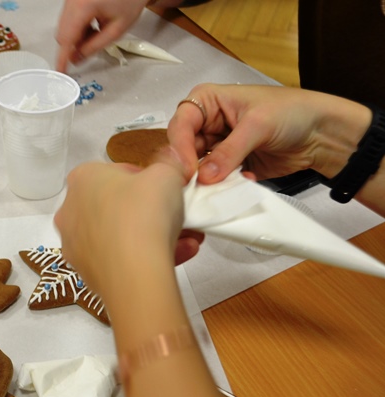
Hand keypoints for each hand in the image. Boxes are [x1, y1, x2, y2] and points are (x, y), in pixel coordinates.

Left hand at [53, 150, 198, 297]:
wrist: (134, 272)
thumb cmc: (144, 213)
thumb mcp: (167, 174)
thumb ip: (170, 163)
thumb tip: (172, 158)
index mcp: (83, 178)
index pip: (116, 172)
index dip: (146, 179)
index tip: (165, 189)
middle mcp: (71, 210)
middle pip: (117, 206)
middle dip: (150, 212)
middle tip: (177, 215)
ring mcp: (75, 243)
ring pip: (120, 235)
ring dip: (153, 235)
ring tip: (185, 239)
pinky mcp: (86, 271)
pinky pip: (119, 259)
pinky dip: (144, 257)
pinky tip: (175, 256)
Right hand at [55, 0, 149, 71]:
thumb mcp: (116, 29)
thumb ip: (95, 46)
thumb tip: (77, 58)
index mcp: (84, 6)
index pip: (67, 38)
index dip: (63, 57)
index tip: (61, 69)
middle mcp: (73, 0)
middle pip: (62, 32)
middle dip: (72, 46)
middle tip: (86, 53)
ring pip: (64, 26)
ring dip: (76, 36)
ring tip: (97, 32)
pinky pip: (68, 17)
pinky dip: (78, 26)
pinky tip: (93, 24)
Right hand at [167, 83, 371, 183]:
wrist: (321, 132)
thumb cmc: (292, 111)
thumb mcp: (257, 125)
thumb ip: (229, 151)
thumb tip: (204, 177)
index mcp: (208, 102)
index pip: (181, 124)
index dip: (181, 147)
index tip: (189, 170)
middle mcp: (207, 124)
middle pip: (184, 150)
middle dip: (191, 168)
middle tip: (197, 186)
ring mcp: (217, 147)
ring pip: (199, 168)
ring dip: (208, 180)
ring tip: (221, 187)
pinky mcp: (229, 167)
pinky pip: (216, 181)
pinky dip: (224, 186)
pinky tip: (240, 183)